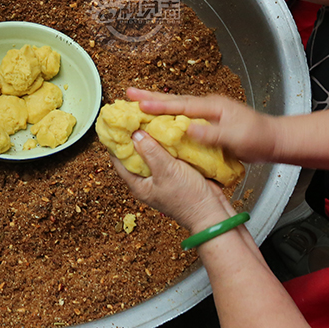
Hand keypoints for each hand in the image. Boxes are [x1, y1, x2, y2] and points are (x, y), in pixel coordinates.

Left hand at [109, 128, 233, 232]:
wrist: (212, 212)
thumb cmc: (188, 197)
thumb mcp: (166, 171)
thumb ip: (150, 152)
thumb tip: (134, 134)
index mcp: (138, 184)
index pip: (119, 160)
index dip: (116, 141)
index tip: (117, 123)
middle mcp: (147, 180)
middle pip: (135, 154)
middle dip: (135, 136)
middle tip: (135, 116)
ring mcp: (162, 176)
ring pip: (152, 152)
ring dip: (152, 138)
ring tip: (150, 119)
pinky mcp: (176, 172)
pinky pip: (167, 154)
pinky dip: (166, 143)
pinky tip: (168, 130)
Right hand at [125, 87, 276, 164]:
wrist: (274, 140)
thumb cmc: (258, 138)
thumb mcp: (236, 139)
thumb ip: (212, 134)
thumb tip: (188, 129)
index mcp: (213, 106)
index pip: (181, 106)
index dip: (159, 106)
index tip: (139, 104)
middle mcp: (208, 105)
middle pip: (174, 100)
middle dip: (150, 96)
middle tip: (128, 93)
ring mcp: (208, 112)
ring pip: (177, 106)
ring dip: (156, 104)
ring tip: (136, 101)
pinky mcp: (208, 122)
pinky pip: (182, 116)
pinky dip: (167, 115)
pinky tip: (158, 119)